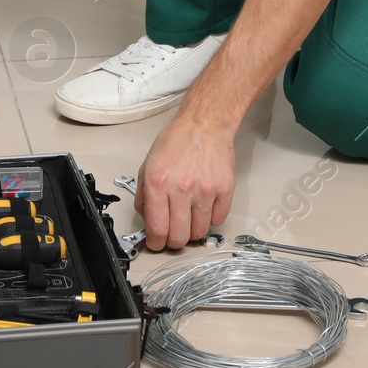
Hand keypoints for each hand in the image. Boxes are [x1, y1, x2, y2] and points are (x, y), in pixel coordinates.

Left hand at [134, 114, 235, 250]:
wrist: (204, 124)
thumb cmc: (177, 141)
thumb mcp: (148, 164)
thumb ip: (144, 195)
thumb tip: (147, 219)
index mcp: (158, 184)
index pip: (157, 230)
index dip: (156, 243)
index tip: (157, 243)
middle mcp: (181, 189)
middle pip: (179, 237)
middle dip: (173, 241)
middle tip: (173, 234)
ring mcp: (205, 191)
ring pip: (199, 233)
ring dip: (193, 231)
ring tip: (190, 218)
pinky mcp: (224, 190)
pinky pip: (218, 220)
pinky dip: (210, 219)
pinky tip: (205, 207)